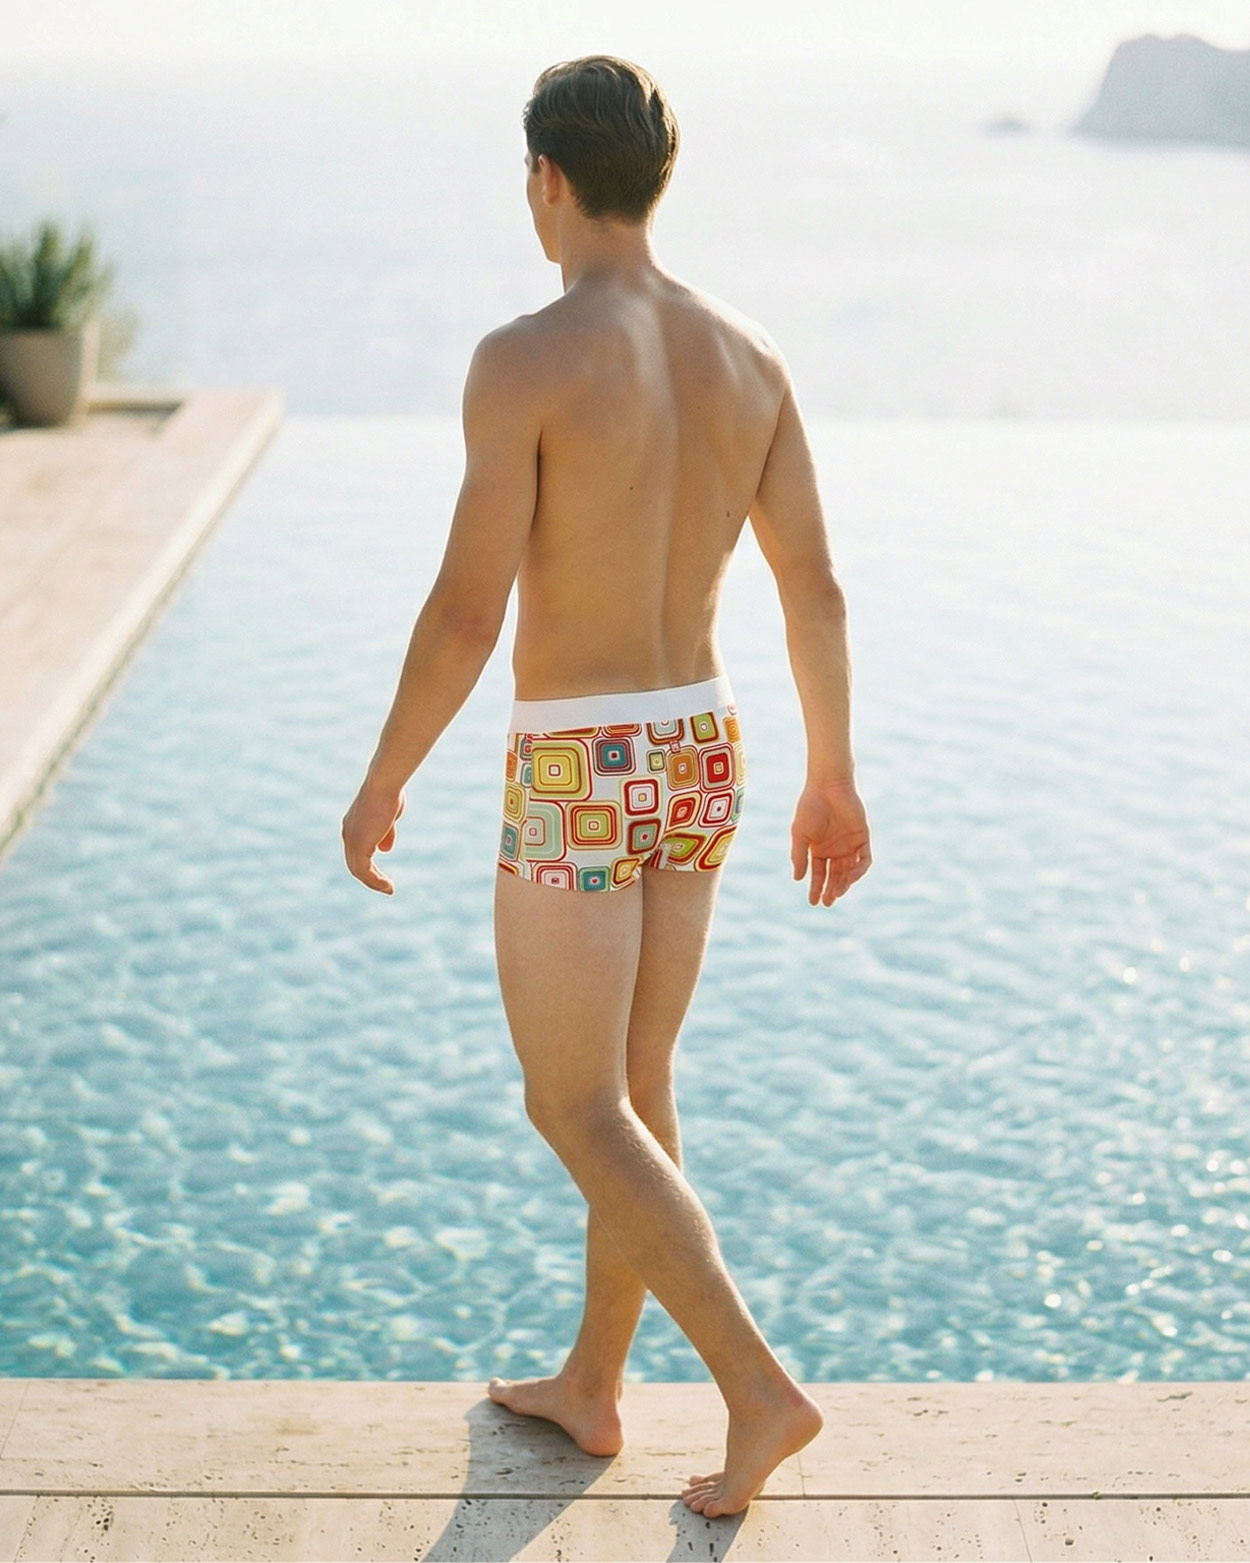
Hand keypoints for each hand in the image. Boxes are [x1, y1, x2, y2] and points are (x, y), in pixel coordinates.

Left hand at [342, 779, 405, 894]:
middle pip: (355, 864)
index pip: (356, 851)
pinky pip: (365, 872)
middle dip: (370, 877)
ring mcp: (352, 841)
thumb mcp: (388, 816)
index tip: (381, 874)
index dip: (368, 864)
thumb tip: (385, 850)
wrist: (384, 784)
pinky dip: (376, 881)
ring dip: (374, 883)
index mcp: (352, 826)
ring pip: (358, 871)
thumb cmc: (389, 794)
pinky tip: (388, 886)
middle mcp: (348, 834)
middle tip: (386, 887)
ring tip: (389, 889)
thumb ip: (386, 833)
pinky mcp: (359, 846)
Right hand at [791, 778, 870, 906]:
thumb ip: (800, 856)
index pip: (818, 874)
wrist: (828, 786)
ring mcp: (849, 845)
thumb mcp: (800, 834)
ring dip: (844, 883)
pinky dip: (859, 870)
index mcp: (819, 849)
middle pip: (835, 876)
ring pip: (849, 871)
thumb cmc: (811, 807)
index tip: (813, 902)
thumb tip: (797, 879)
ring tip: (837, 892)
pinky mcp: (863, 838)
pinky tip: (850, 877)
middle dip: (831, 890)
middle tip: (827, 902)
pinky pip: (864, 860)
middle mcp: (835, 850)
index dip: (815, 888)